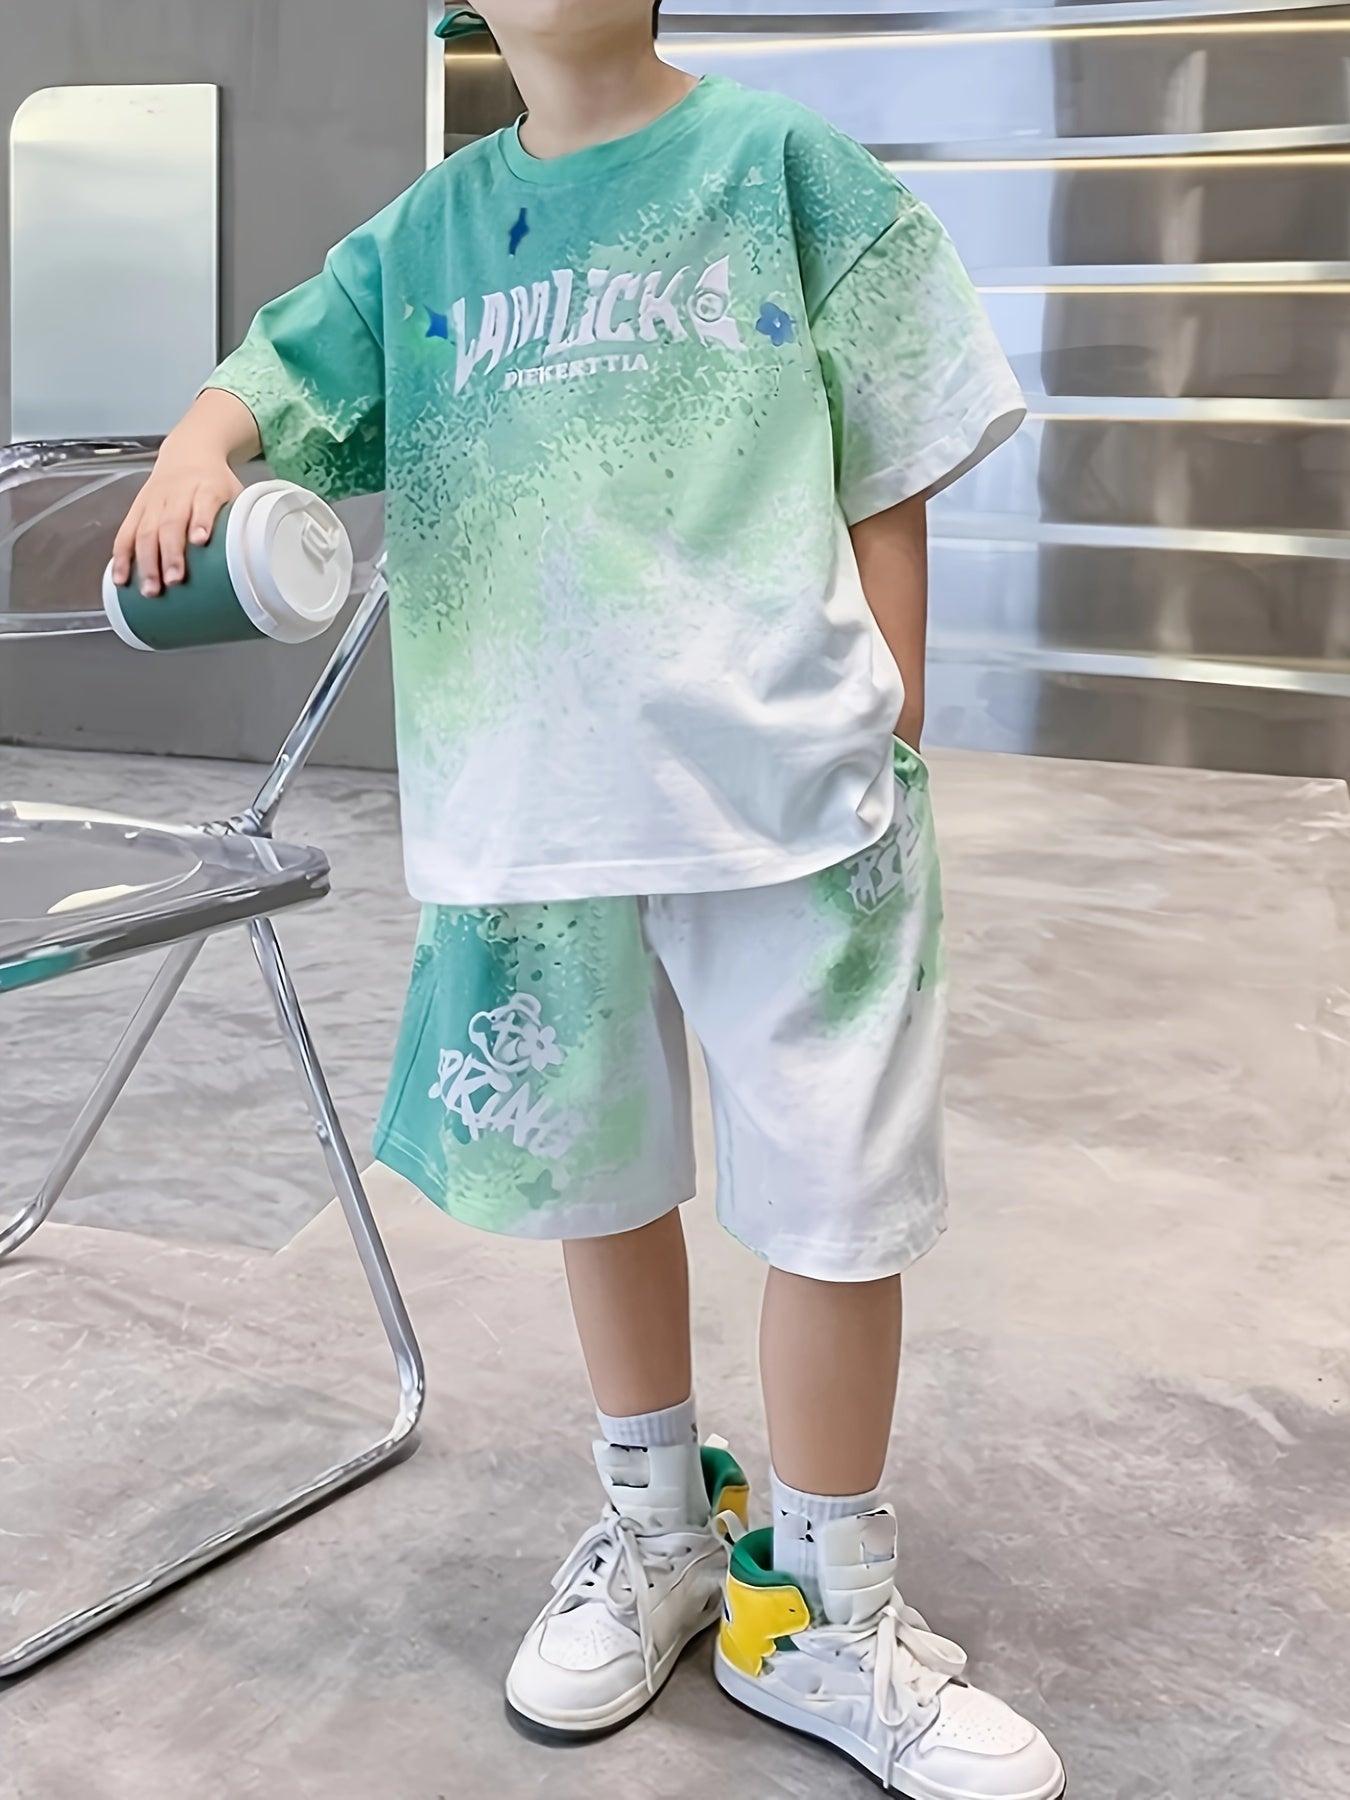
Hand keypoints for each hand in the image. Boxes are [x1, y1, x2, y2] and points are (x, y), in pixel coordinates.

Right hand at [111, 454, 243, 596]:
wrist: (188, 452)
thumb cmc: (215, 483)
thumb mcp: (235, 493)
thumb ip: (241, 522)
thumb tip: (253, 565)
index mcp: (207, 487)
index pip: (203, 503)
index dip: (201, 521)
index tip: (201, 541)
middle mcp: (177, 493)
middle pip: (170, 523)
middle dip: (170, 553)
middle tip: (173, 581)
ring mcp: (154, 501)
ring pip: (145, 531)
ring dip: (145, 562)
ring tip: (149, 591)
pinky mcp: (137, 508)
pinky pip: (126, 532)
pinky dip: (122, 557)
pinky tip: (121, 580)